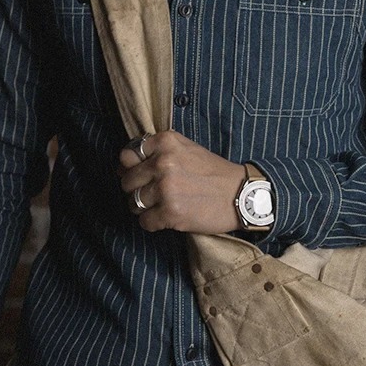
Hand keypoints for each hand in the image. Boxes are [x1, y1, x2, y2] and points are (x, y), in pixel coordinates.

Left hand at [119, 130, 245, 233]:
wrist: (242, 195)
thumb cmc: (213, 173)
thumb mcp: (186, 148)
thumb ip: (157, 151)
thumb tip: (123, 164)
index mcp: (165, 142)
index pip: (127, 155)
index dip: (131, 167)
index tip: (141, 175)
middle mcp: (163, 163)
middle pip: (127, 181)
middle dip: (136, 189)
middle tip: (152, 194)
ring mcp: (165, 189)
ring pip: (133, 202)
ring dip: (143, 207)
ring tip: (161, 205)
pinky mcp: (170, 213)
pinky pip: (144, 221)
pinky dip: (152, 223)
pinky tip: (167, 217)